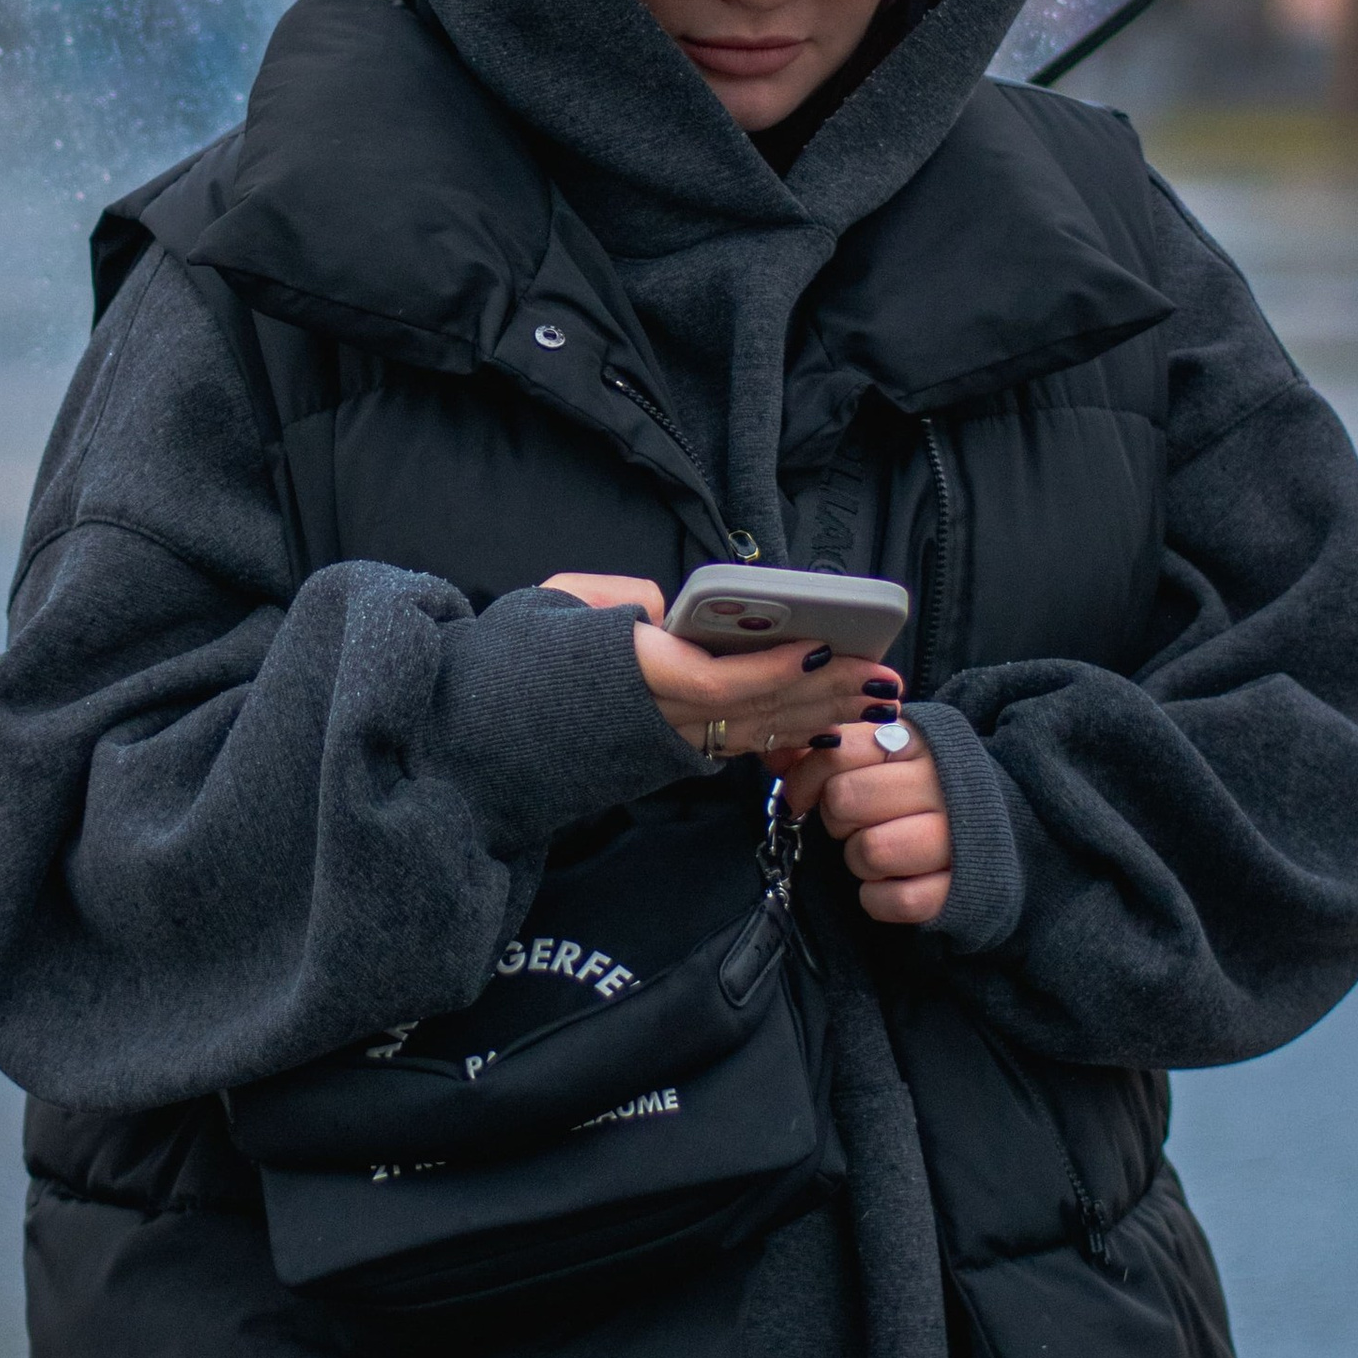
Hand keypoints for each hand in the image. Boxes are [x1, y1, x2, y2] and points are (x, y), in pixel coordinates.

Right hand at [541, 575, 901, 765]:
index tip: (823, 646)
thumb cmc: (514, 658)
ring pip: (756, 736)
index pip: (716, 683)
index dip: (775, 670)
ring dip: (819, 718)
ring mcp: (663, 746)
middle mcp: (654, 720)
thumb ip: (617, 598)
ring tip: (871, 698)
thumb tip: (669, 608)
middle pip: (755, 713)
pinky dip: (787, 734)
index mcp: (627, 678)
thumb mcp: (554, 605)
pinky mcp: (667, 758)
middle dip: (823, 693)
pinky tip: (826, 722)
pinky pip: (737, 747)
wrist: (477, 735)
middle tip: (880, 675)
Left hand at [781, 720, 952, 925]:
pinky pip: (894, 900)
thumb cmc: (917, 789)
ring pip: (868, 851)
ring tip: (879, 849)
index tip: (804, 795)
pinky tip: (892, 880)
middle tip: (856, 822)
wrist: (993, 831)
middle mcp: (941, 784)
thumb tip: (775, 754)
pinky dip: (880, 897)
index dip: (807, 777)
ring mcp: (955, 838)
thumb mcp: (881, 753)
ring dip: (859, 858)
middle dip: (837, 818)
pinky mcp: (958, 889)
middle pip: (845, 800)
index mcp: (916, 742)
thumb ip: (829, 749)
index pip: (838, 751)